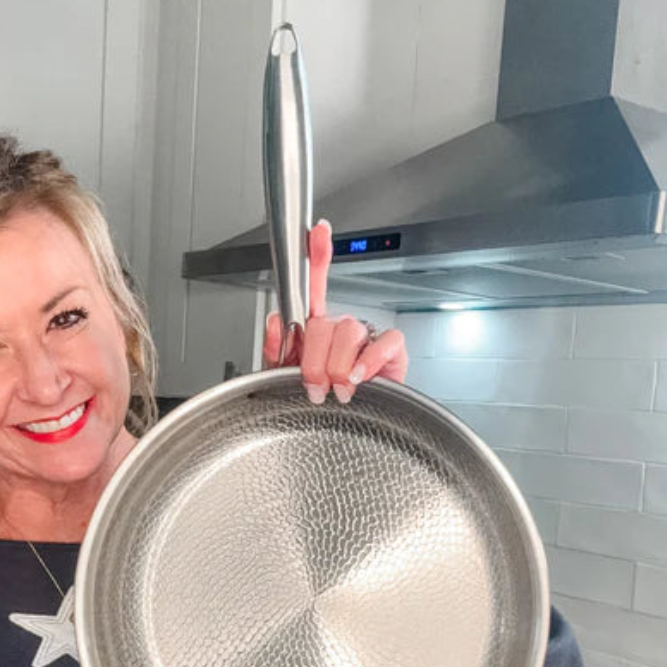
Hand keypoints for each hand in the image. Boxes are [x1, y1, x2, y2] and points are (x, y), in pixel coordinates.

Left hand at [262, 219, 408, 403]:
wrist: (345, 434)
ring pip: (349, 332)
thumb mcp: (284, 380)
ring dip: (337, 367)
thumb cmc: (318, 405)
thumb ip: (275, 349)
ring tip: (337, 389)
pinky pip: (383, 342)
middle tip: (314, 385)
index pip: (314, 287)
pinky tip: (358, 378)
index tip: (318, 232)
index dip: (318, 256)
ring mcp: (367, 339)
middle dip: (313, 359)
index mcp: (315, 330)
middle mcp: (341, 330)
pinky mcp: (390, 352)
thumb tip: (275, 320)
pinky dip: (368, 361)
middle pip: (324, 321)